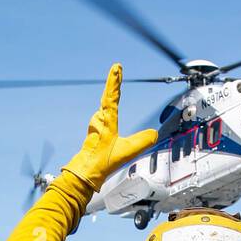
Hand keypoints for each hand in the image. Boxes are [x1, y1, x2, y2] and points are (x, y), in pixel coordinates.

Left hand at [64, 64, 158, 191]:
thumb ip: (142, 142)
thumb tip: (154, 133)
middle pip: (108, 97)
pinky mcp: (97, 132)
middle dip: (113, 83)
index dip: (114, 82)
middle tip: (117, 69)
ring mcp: (97, 125)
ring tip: (115, 80)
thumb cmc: (102, 162)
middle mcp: (100, 120)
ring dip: (110, 95)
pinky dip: (109, 107)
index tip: (116, 68)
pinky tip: (111, 110)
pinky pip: (105, 115)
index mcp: (107, 122)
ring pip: (105, 107)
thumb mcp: (126, 152)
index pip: (112, 97)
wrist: (86, 172)